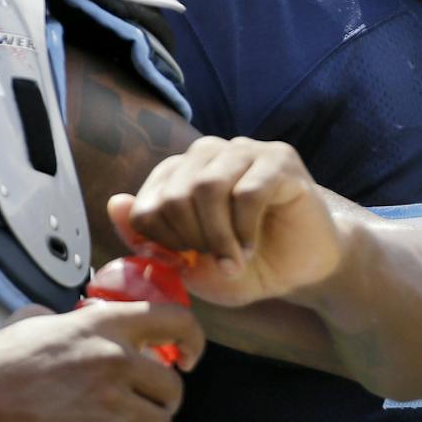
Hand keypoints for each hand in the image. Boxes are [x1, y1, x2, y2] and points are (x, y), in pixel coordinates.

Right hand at [0, 300, 203, 421]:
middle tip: (146, 410)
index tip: (190, 359)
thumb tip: (65, 318)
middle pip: (172, 387)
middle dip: (164, 403)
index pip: (177, 321)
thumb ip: (66, 320)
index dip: (193, 342)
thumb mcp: (37, 320)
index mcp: (106, 324)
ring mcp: (111, 402)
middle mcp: (116, 359)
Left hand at [109, 137, 346, 307]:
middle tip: (213, 264)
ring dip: (216, 236)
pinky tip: (250, 251)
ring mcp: (246, 151)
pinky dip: (243, 231)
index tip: (184, 264)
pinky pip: (247, 191)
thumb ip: (150, 239)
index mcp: (182, 172)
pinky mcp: (280, 160)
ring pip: (207, 186)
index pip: (148, 202)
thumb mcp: (191, 265)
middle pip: (175, 192)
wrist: (305, 270)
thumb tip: (115, 204)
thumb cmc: (246, 266)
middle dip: (190, 240)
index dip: (161, 242)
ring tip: (232, 263)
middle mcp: (211, 153)